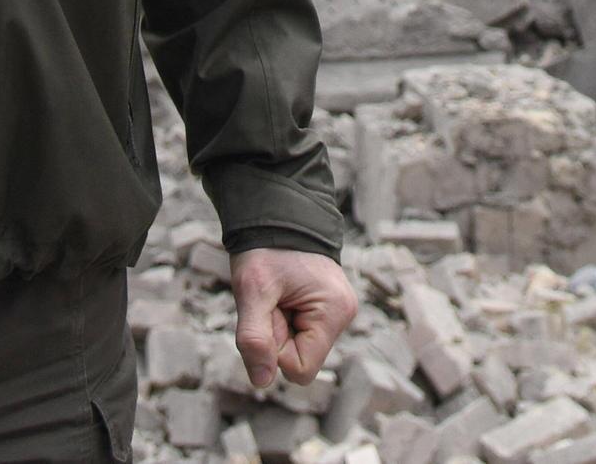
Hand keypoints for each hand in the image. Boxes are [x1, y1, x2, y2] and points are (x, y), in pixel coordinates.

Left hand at [230, 248, 357, 390]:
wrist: (277, 214)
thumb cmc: (266, 248)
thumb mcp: (252, 291)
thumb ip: (255, 338)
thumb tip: (262, 382)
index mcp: (334, 313)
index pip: (300, 369)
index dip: (275, 350)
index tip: (269, 313)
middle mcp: (343, 316)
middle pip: (300, 359)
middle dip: (277, 337)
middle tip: (270, 301)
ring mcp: (337, 313)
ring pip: (298, 347)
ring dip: (279, 328)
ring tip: (276, 295)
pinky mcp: (327, 309)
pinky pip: (300, 333)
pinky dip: (284, 320)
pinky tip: (282, 296)